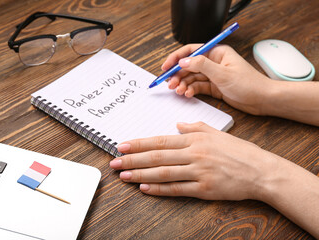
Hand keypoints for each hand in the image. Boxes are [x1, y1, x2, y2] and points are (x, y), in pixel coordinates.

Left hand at [109, 122, 278, 200]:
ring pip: (163, 172)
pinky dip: (160, 189)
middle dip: (133, 159)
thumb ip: (195, 127)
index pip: (161, 140)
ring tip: (124, 175)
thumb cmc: (239, 151)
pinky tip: (145, 188)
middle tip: (114, 161)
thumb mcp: (217, 133)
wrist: (260, 170)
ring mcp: (199, 171)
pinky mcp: (204, 188)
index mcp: (195, 139)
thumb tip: (178, 125)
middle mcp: (194, 153)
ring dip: (141, 174)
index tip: (123, 145)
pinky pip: (177, 188)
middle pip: (157, 156)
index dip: (139, 143)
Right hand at [162, 44, 271, 114]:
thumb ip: (201, 65)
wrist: (262, 100)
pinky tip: (188, 94)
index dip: (176, 58)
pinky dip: (191, 90)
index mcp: (217, 52)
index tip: (166, 67)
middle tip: (169, 83)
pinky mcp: (214, 87)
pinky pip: (197, 86)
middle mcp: (214, 62)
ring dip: (183, 84)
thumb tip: (183, 61)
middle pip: (189, 65)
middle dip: (178, 74)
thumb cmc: (249, 84)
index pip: (192, 51)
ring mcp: (213, 75)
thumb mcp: (223, 73)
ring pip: (192, 77)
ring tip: (179, 91)